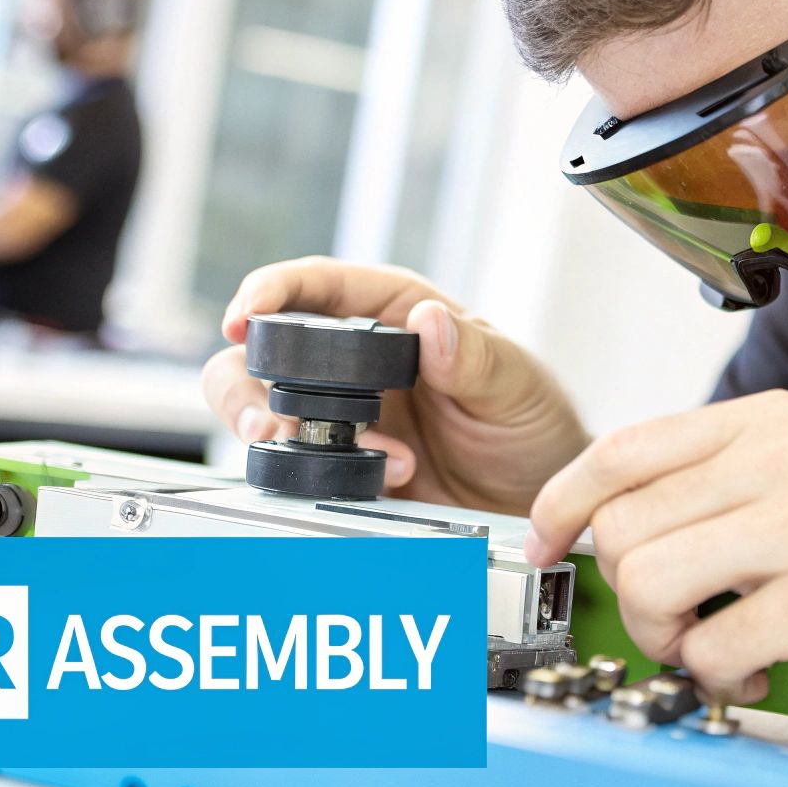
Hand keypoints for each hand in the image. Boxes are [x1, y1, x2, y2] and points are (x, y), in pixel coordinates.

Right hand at [201, 257, 588, 513]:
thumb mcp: (516, 385)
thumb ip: (474, 356)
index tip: (246, 312)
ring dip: (270, 430)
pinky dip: (315, 473)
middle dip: (245, 378)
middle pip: (267, 349)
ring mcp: (345, 415)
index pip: (321, 285)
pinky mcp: (343, 467)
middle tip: (266, 417)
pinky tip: (380, 478)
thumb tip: (427, 321)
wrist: (542, 501)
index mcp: (397, 314)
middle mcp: (359, 361)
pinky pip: (299, 466)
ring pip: (262, 406)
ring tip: (306, 448)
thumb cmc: (533, 426)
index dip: (273, 290)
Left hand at [526, 390, 787, 702]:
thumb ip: (743, 476)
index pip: (621, 451)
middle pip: (622, 529)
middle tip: (675, 620)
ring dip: (666, 636)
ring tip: (714, 644)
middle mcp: (780, 462)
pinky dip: (723, 674)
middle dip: (626, 592)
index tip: (548, 544)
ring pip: (652, 583)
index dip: (561, 504)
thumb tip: (650, 521)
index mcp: (772, 423)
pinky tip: (764, 668)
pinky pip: (719, 645)